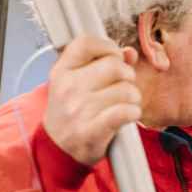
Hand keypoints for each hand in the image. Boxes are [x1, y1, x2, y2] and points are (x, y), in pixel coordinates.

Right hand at [42, 35, 140, 165]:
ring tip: (124, 105)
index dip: (108, 47)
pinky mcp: (92, 130)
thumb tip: (129, 52)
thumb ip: (102, 64)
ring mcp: (79, 109)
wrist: (58, 148)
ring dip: (133, 98)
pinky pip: (126, 111)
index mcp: (61, 71)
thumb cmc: (71, 113)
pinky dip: (133, 112)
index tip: (115, 58)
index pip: (86, 43)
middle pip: (115, 65)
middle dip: (128, 76)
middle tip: (123, 88)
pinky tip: (127, 115)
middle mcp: (68, 87)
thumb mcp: (77, 84)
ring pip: (126, 90)